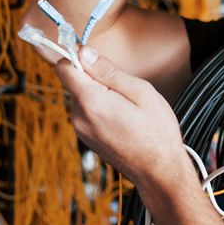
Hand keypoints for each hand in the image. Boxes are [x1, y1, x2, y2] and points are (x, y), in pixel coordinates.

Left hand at [54, 46, 189, 189]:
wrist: (159, 172)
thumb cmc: (156, 132)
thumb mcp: (140, 92)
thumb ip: (108, 71)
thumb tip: (83, 52)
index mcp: (91, 102)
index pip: (63, 67)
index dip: (77, 57)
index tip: (98, 60)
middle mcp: (79, 117)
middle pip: (73, 81)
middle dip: (94, 77)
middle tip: (124, 90)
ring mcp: (81, 129)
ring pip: (81, 96)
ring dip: (99, 94)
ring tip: (126, 108)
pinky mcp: (86, 137)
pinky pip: (87, 111)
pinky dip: (100, 108)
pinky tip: (122, 119)